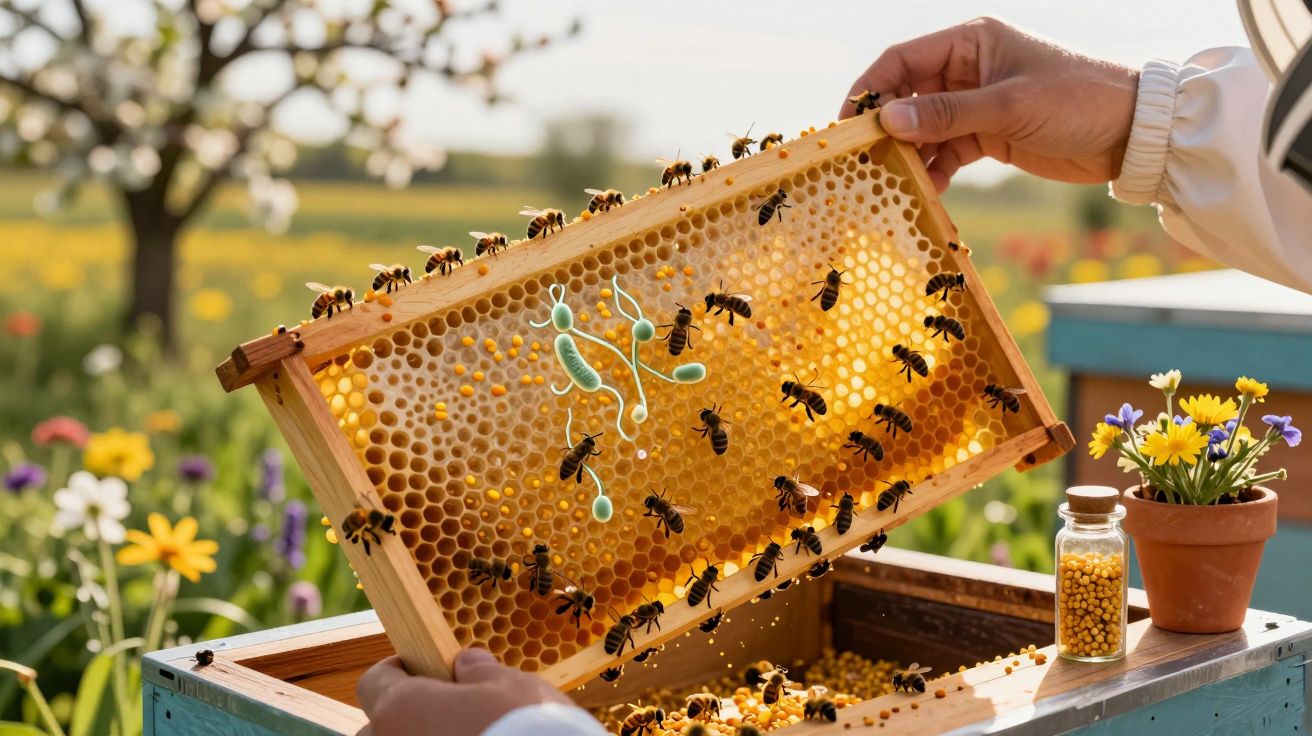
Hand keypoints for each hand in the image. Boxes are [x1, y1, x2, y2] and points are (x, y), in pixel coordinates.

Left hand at [356, 649, 575, 735]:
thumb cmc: (529, 730)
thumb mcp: (511, 686)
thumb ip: (480, 673)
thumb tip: (468, 664)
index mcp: (401, 710)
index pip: (375, 681)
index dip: (399, 670)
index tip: (424, 668)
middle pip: (378, 728)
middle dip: (405, 718)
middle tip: (447, 712)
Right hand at [841, 17, 1139, 192]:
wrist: (1133, 134)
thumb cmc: (1077, 101)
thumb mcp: (1008, 106)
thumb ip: (945, 114)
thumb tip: (887, 121)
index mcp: (971, 42)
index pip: (902, 59)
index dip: (869, 90)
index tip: (846, 125)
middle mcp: (969, 69)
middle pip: (907, 96)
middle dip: (885, 129)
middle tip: (861, 162)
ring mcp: (977, 103)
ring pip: (923, 129)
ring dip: (908, 156)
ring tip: (891, 184)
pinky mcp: (988, 135)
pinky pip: (946, 152)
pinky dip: (933, 171)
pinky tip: (925, 193)